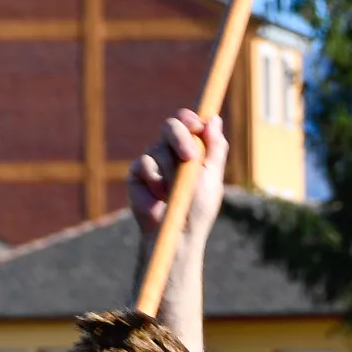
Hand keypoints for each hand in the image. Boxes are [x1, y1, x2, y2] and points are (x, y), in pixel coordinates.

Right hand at [128, 110, 228, 255]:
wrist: (177, 233)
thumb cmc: (198, 208)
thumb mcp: (211, 177)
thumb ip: (215, 148)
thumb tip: (214, 118)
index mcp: (191, 149)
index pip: (188, 123)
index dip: (190, 119)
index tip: (197, 126)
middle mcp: (170, 151)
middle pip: (170, 126)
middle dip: (180, 138)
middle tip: (189, 157)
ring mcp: (152, 161)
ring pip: (159, 148)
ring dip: (171, 170)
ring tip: (175, 192)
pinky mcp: (137, 173)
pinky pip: (145, 164)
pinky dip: (156, 180)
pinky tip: (160, 196)